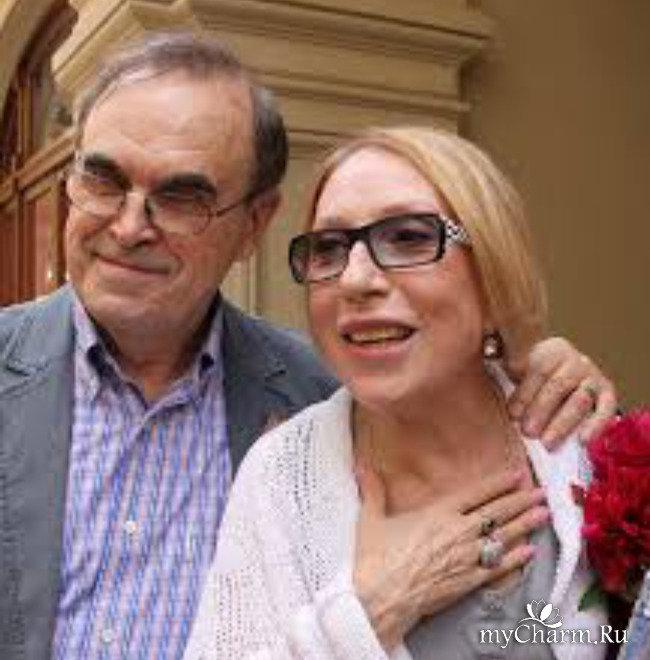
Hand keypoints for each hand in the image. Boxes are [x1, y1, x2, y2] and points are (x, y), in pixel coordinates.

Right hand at [353, 467, 547, 651]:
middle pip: (496, 512)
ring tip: (544, 514)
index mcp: (437, 513)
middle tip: (541, 492)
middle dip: (521, 500)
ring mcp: (465, 557)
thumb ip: (372, 490)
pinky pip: (498, 567)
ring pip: (503, 537)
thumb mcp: (370, 519)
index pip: (475, 493)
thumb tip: (361, 466)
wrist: (381, 598)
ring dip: (526, 524)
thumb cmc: (375, 558)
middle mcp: (457, 532)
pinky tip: (530, 552)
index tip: (516, 474)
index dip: (498, 483)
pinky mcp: (467, 581)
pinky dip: (516, 559)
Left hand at [506, 337, 616, 445]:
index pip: (539, 371)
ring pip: (579, 400)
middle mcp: (576, 361)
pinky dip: (596, 425)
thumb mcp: (521, 370)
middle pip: (558, 386)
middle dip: (541, 411)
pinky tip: (583, 440)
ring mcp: (593, 376)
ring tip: (547, 442)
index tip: (513, 414)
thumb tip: (511, 409)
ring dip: (562, 423)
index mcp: (551, 351)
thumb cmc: (536, 375)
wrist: (561, 370)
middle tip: (528, 432)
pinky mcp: (606, 392)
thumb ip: (515, 381)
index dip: (525, 393)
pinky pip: (606, 408)